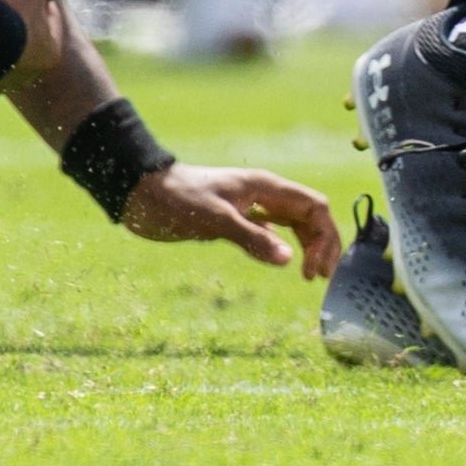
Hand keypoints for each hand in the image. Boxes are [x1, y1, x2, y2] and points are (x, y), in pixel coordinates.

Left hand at [119, 163, 342, 279]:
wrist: (141, 192)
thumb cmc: (176, 198)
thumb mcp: (214, 218)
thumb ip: (251, 237)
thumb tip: (288, 260)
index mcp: (264, 187)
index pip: (314, 206)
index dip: (324, 236)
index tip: (313, 267)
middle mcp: (263, 195)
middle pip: (309, 216)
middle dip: (321, 244)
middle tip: (316, 277)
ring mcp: (250, 206)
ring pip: (293, 224)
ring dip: (306, 246)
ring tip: (308, 275)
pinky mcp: (236, 219)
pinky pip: (272, 231)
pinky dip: (283, 246)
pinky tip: (282, 262)